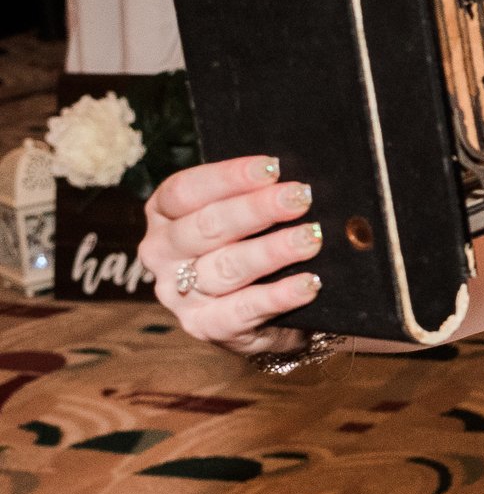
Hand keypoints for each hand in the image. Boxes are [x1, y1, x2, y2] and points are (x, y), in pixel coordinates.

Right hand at [138, 155, 322, 354]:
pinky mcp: (204, 326)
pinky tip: (309, 283)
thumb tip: (298, 183)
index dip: (229, 177)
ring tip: (311, 238)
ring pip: (227, 267)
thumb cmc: (249, 245)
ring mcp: (178, 293)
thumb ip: (256, 196)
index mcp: (164, 215)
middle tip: (300, 197)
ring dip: (273, 250)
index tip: (272, 167)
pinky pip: (244, 310)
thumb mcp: (243, 218)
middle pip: (207, 226)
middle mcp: (162, 253)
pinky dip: (279, 296)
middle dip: (257, 209)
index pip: (186, 190)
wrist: (256, 313)